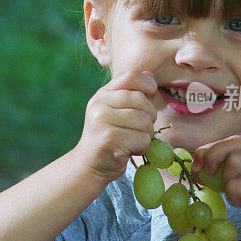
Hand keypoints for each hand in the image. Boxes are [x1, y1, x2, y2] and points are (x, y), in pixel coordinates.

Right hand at [74, 69, 157, 184]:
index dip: (148, 84)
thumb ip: (134, 95)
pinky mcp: (109, 139)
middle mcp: (99, 104)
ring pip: (144, 122)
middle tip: (140, 129)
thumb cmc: (109, 136)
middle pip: (142, 101)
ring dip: (146, 135)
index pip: (131, 76)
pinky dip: (142, 148)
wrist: (89, 164)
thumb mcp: (117, 112)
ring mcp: (102, 121)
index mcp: (102, 94)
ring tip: (132, 141)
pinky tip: (129, 150)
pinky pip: (142, 139)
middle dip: (149, 117)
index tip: (150, 97)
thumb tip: (152, 75)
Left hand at [192, 135, 240, 235]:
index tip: (198, 166)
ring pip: (233, 164)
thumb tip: (196, 159)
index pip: (230, 140)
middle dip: (211, 158)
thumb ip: (226, 163)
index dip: (209, 150)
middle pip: (230, 145)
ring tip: (235, 192)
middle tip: (207, 175)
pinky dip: (232, 196)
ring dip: (225, 181)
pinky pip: (236, 186)